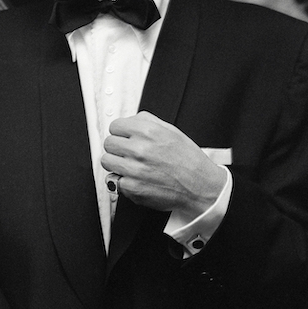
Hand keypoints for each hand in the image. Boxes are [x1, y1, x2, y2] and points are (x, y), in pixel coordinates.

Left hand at [102, 111, 226, 214]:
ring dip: (116, 163)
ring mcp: (135, 170)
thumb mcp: (171, 131)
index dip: (120, 133)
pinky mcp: (132, 188)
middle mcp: (140, 149)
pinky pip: (114, 180)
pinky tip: (135, 178)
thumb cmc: (188, 160)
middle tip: (128, 153)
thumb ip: (147, 121)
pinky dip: (122, 180)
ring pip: (106, 161)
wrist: (200, 186)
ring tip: (129, 166)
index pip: (115, 126)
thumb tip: (129, 120)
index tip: (125, 138)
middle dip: (117, 148)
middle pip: (108, 143)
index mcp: (148, 132)